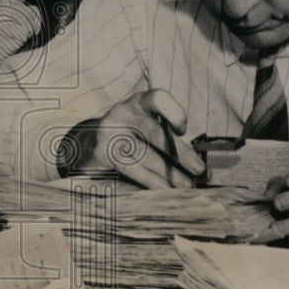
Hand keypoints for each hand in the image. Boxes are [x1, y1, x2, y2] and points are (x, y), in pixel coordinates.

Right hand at [79, 89, 202, 188]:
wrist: (88, 145)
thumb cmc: (128, 136)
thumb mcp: (145, 126)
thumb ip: (167, 137)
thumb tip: (200, 163)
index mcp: (139, 103)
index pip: (158, 98)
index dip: (174, 113)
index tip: (182, 131)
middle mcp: (123, 113)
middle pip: (155, 133)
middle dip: (181, 154)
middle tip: (200, 170)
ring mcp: (110, 132)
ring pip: (145, 156)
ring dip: (170, 175)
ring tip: (188, 186)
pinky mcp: (101, 153)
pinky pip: (132, 170)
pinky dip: (152, 182)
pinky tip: (166, 190)